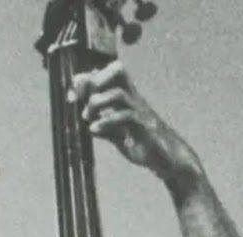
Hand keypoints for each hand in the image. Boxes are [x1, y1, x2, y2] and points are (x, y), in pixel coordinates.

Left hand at [69, 60, 201, 188]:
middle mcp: (134, 99)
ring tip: (88, 117)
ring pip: (118, 93)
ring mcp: (140, 111)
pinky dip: (106, 122)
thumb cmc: (145, 144)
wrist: (168, 159)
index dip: (90, 76)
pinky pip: (125, 116)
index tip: (74, 93)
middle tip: (83, 99)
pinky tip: (95, 130)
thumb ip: (105, 128)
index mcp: (127, 98)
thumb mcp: (119, 136)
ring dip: (97, 103)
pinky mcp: (145, 126)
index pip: (110, 73)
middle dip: (95, 80)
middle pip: (118, 71)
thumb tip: (88, 124)